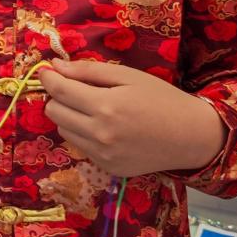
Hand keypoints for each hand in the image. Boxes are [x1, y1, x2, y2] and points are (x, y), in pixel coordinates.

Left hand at [40, 61, 225, 177]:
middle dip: (57, 97)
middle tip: (72, 89)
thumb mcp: (128, 76)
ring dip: (68, 116)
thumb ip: (89, 71)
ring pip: (63, 131)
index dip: (48, 79)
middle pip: (54, 113)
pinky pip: (80, 147)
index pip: (60, 91)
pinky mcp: (107, 168)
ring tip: (91, 108)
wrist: (190, 136)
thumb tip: (56, 67)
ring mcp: (102, 155)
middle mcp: (100, 134)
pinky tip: (103, 127)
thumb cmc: (161, 99)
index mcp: (105, 106)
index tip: (46, 71)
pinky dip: (83, 134)